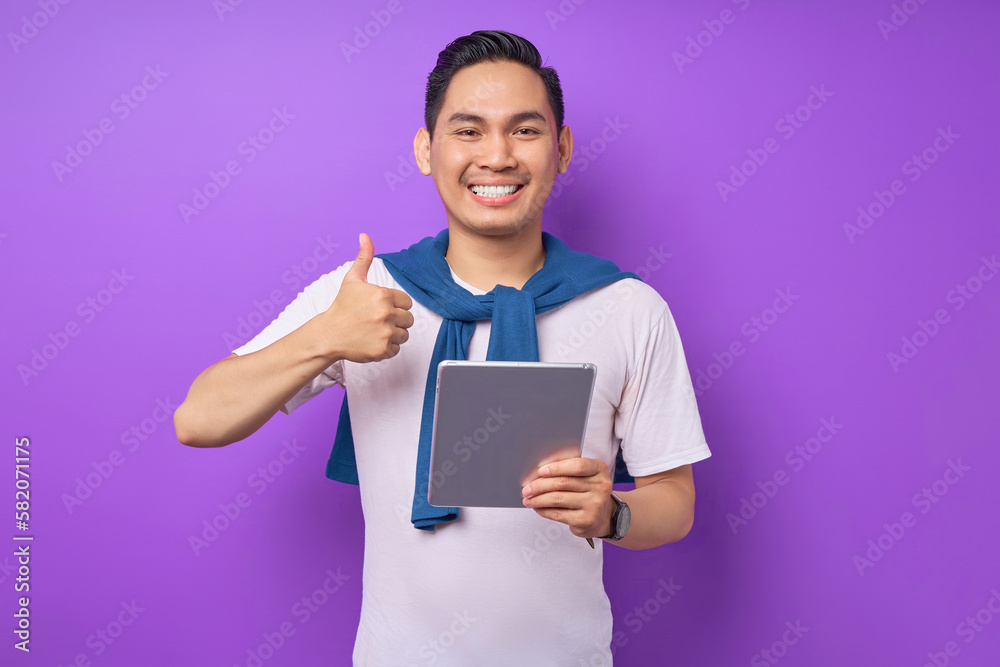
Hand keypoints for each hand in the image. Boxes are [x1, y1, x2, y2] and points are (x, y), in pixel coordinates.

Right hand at [324, 233, 413, 362]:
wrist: (328, 334)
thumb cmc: (342, 307)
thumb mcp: (352, 279)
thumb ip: (364, 258)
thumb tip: (365, 235)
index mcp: (382, 295)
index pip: (407, 302)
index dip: (396, 306)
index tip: (382, 308)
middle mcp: (386, 313)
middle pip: (408, 319)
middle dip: (396, 320)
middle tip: (377, 321)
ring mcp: (385, 333)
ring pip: (404, 335)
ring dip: (393, 334)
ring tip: (375, 331)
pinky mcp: (382, 349)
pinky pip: (396, 349)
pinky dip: (387, 348)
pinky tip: (372, 341)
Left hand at [520, 457, 614, 540]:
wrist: (604, 517)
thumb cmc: (589, 492)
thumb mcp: (586, 476)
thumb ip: (567, 470)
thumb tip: (539, 472)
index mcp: (600, 470)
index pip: (577, 466)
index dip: (556, 468)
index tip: (540, 471)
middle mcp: (600, 487)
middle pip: (563, 483)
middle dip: (540, 485)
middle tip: (526, 488)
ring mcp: (594, 505)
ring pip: (557, 498)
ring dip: (538, 499)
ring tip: (528, 499)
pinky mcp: (585, 520)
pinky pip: (557, 514)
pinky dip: (543, 510)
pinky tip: (537, 508)